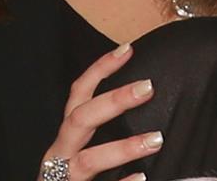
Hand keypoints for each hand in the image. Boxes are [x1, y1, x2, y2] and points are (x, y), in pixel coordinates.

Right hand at [38, 42, 162, 180]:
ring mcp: (64, 179)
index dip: (100, 69)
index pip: (79, 93)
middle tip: (148, 87)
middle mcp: (60, 153)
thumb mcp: (82, 148)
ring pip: (88, 161)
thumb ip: (103, 126)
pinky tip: (141, 177)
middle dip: (113, 101)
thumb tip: (144, 95)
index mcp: (67, 135)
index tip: (128, 49)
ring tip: (156, 139)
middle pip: (80, 119)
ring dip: (123, 148)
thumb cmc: (74, 178)